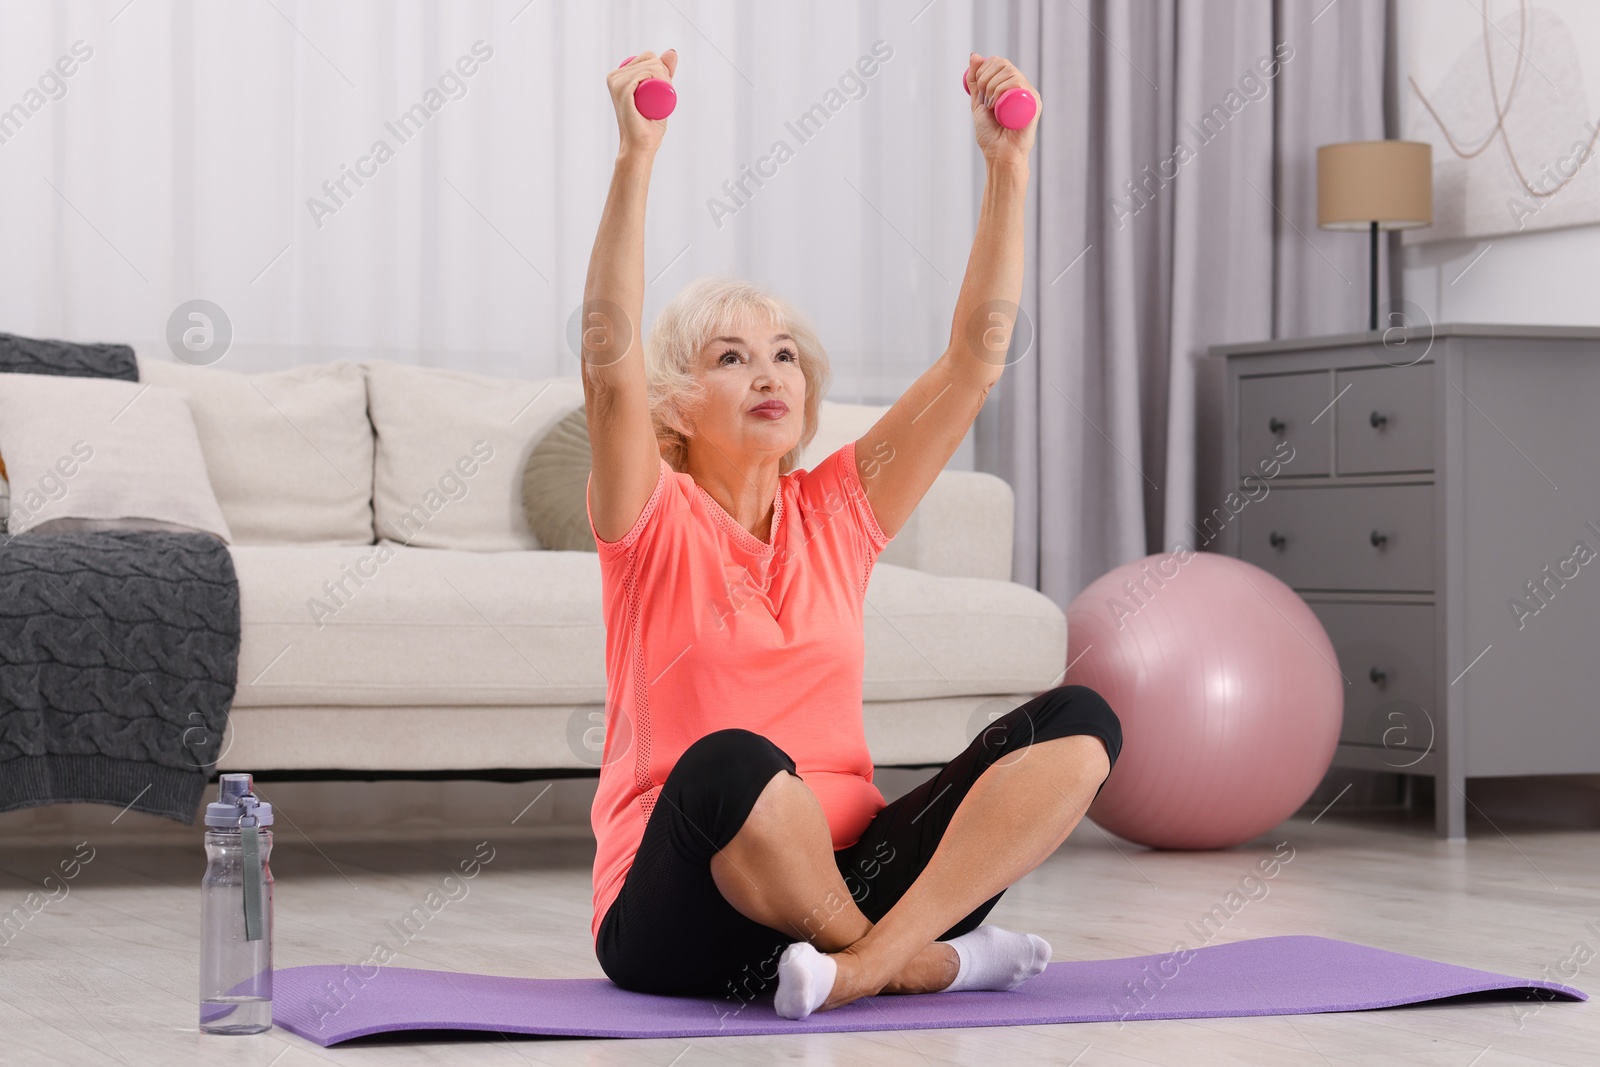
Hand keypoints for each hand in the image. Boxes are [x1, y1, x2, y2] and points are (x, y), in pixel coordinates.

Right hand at [607, 48, 676, 155]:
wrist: (640, 147)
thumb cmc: (648, 125)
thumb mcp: (659, 92)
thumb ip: (664, 73)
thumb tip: (672, 52)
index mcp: (619, 76)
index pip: (648, 57)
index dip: (661, 70)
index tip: (662, 89)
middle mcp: (615, 76)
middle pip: (650, 59)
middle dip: (664, 75)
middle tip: (659, 99)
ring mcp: (617, 82)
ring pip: (651, 66)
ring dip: (663, 81)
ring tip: (654, 103)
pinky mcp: (622, 90)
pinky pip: (646, 74)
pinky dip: (656, 80)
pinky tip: (652, 95)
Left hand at [966, 52, 1037, 167]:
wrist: (999, 154)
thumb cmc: (991, 135)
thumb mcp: (978, 103)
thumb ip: (975, 82)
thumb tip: (974, 55)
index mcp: (1011, 85)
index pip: (999, 61)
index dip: (983, 70)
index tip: (978, 89)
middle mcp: (1023, 87)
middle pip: (1003, 64)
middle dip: (985, 79)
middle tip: (984, 100)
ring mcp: (1030, 94)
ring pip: (1010, 73)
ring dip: (992, 87)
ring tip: (991, 106)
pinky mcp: (1034, 103)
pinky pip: (1019, 84)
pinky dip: (1002, 90)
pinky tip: (997, 105)